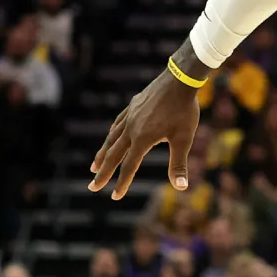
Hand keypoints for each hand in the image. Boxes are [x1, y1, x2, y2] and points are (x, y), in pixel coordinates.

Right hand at [88, 64, 202, 198]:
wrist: (179, 80)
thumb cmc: (184, 111)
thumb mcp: (184, 139)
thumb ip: (179, 164)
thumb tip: (180, 187)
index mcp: (142, 139)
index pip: (129, 166)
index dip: (122, 183)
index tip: (114, 197)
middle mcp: (130, 129)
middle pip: (113, 155)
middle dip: (103, 173)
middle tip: (92, 187)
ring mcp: (129, 116)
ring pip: (111, 139)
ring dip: (102, 155)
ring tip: (94, 166)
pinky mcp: (132, 106)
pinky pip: (117, 124)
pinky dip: (111, 135)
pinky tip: (110, 137)